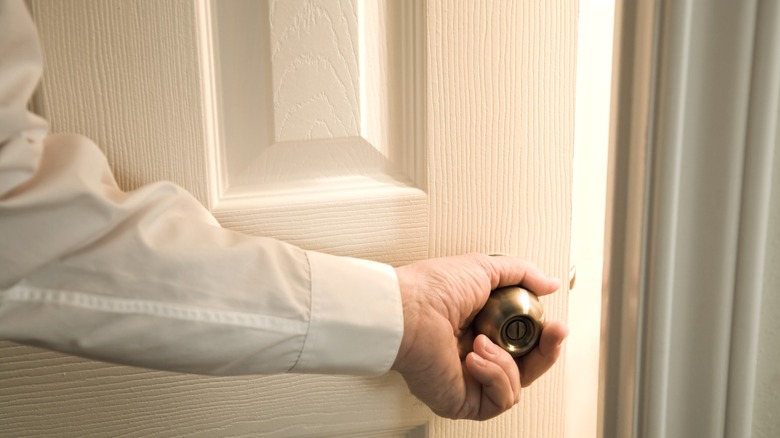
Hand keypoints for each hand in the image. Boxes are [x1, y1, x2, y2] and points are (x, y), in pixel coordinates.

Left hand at [391, 254, 567, 419]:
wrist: (407, 311)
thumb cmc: (431, 289)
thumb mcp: (484, 269)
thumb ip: (522, 274)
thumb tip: (551, 283)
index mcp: (479, 328)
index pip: (524, 343)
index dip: (545, 337)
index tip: (555, 325)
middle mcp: (474, 356)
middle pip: (528, 368)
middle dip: (545, 352)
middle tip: (552, 332)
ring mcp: (469, 380)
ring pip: (516, 386)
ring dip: (507, 361)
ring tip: (481, 340)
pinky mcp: (462, 400)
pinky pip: (500, 400)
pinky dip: (495, 377)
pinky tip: (475, 357)